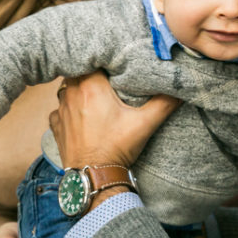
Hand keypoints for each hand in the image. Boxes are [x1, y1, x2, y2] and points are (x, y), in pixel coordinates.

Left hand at [51, 71, 180, 168]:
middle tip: (107, 78)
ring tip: (94, 95)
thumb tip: (180, 88)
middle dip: (92, 73)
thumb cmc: (116, 149)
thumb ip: (164, 103)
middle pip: (79, 71)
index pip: (93, 59)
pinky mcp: (56, 126)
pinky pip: (60, 108)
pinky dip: (69, 108)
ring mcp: (61, 110)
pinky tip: (81, 114)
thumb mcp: (144, 124)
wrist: (94, 177)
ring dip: (78, 89)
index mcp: (91, 87)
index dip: (104, 60)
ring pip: (67, 88)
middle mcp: (71, 94)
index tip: (114, 63)